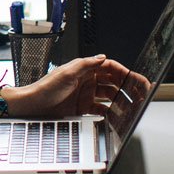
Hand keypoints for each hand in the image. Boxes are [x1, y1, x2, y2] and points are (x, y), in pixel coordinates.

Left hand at [13, 56, 135, 119]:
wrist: (32, 107)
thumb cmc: (45, 89)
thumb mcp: (66, 74)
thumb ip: (85, 65)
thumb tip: (102, 57)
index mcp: (84, 69)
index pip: (110, 68)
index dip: (125, 73)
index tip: (138, 80)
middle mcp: (87, 80)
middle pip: (113, 82)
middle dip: (128, 87)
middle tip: (141, 95)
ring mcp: (86, 94)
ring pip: (110, 96)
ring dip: (121, 101)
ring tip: (132, 107)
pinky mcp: (83, 107)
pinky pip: (101, 109)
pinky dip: (110, 112)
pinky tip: (116, 116)